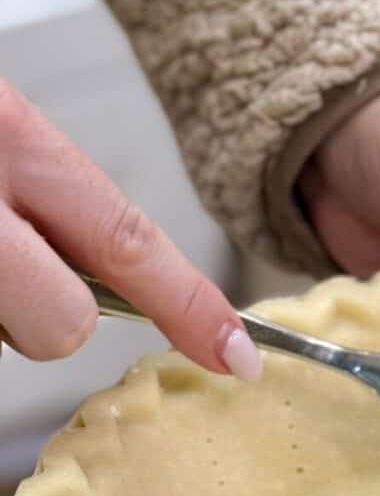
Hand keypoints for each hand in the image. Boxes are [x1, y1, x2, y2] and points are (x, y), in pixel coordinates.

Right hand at [0, 81, 260, 378]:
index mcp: (7, 142)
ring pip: (4, 337)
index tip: (239, 358)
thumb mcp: (0, 138)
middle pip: (63, 328)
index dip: (193, 308)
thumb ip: (53, 203)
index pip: (129, 242)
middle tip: (1, 262)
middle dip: (44, 314)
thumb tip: (117, 291)